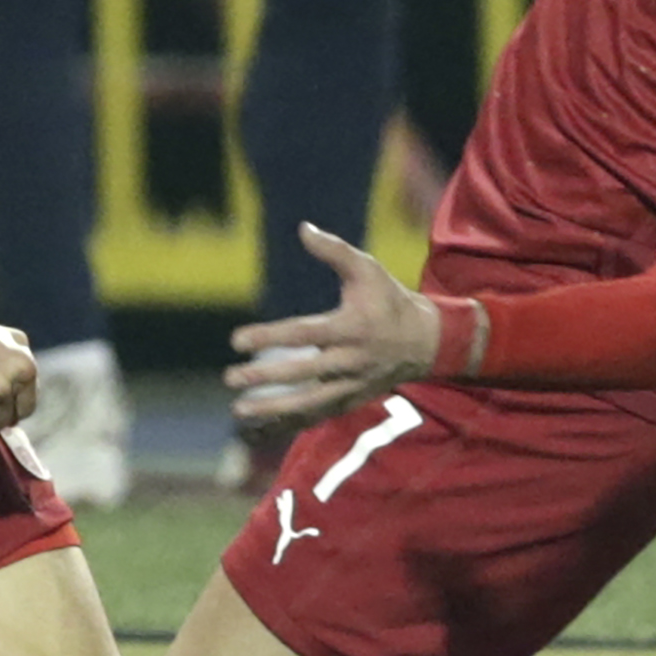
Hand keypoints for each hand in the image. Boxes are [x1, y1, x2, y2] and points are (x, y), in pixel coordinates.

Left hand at [224, 223, 441, 425]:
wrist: (425, 343)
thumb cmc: (389, 300)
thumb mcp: (367, 269)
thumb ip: (334, 250)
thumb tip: (302, 229)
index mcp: (351, 327)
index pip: (304, 334)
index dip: (270, 337)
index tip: (236, 340)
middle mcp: (350, 361)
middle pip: (303, 373)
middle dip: (266, 378)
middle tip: (230, 378)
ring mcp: (351, 386)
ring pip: (309, 403)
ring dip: (273, 409)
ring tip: (238, 410)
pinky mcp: (352, 401)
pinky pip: (318, 416)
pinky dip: (290, 423)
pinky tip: (262, 426)